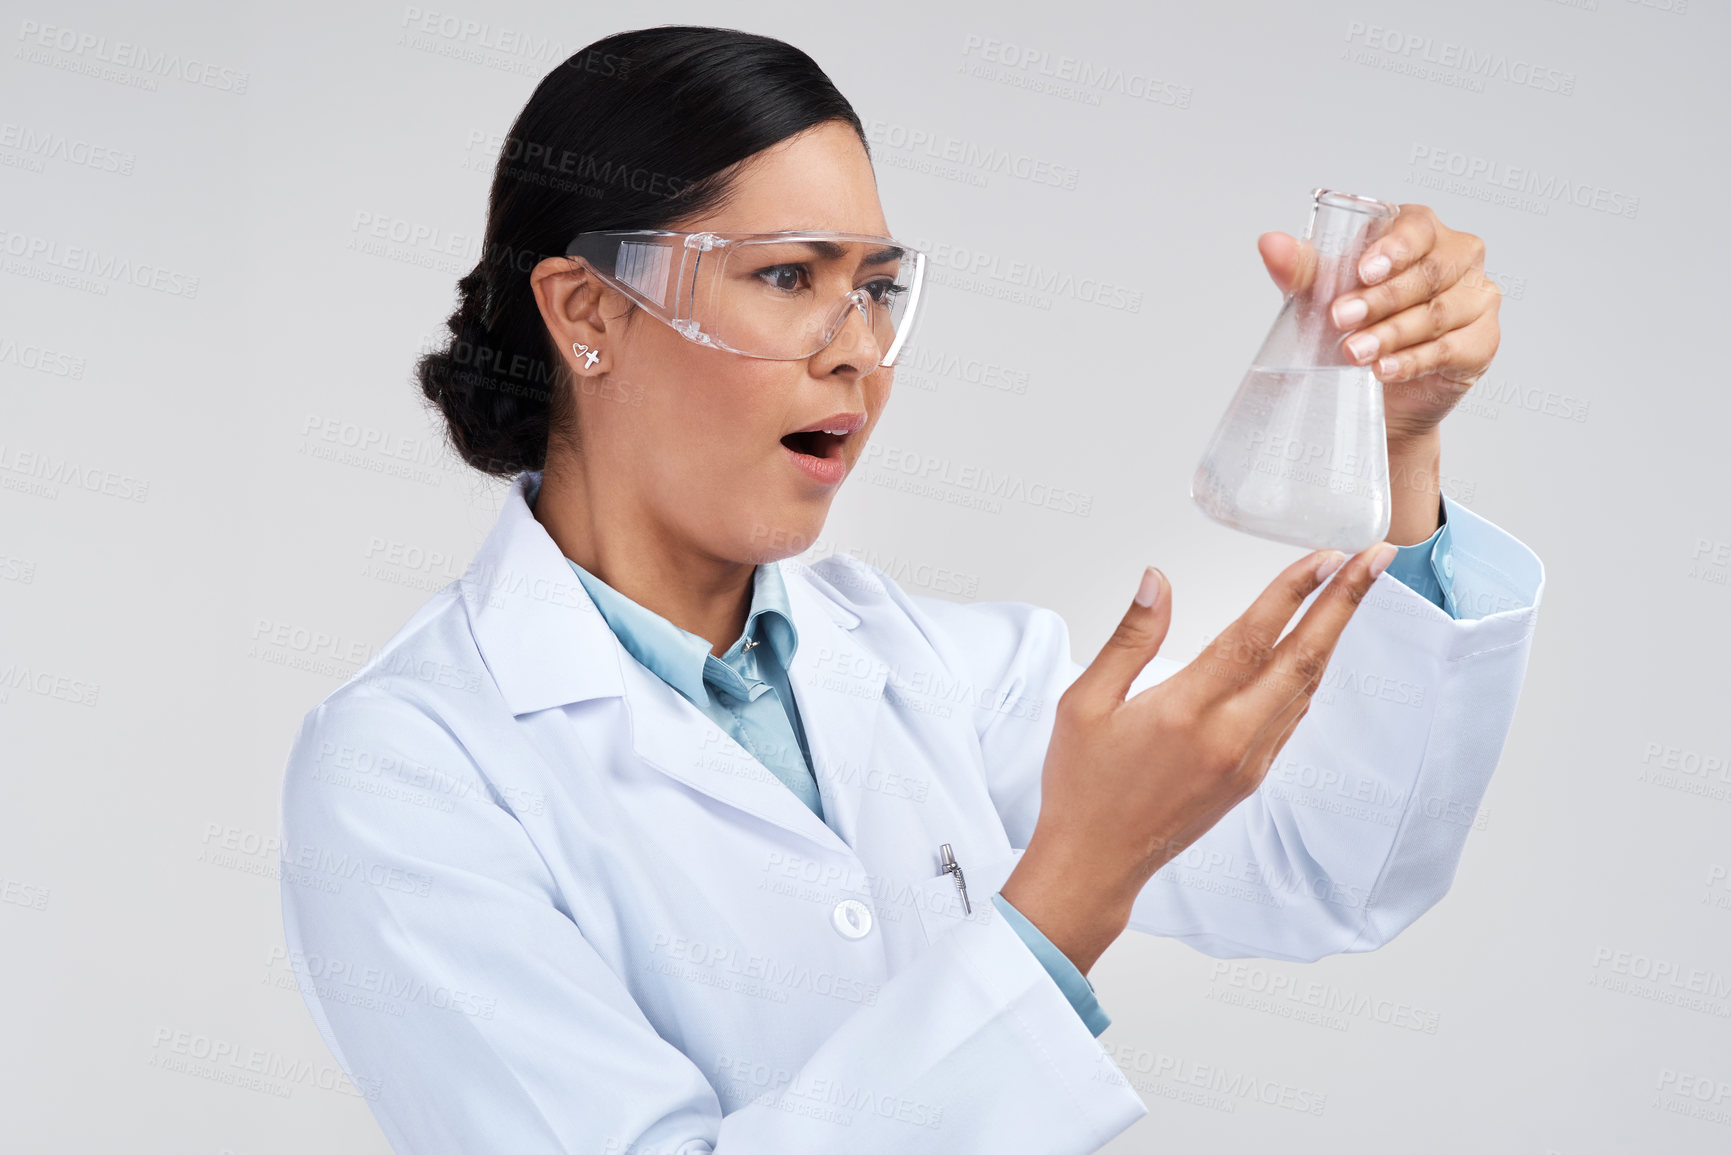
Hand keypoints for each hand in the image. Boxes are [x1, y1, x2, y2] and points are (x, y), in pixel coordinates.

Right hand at [999, 541, 1396, 974]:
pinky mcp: (1251, 779)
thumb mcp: (1084, 703)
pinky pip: (1292, 717)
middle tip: (1377, 557)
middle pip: (1303, 658)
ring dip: (1333, 636)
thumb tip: (1157, 581)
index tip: (1327, 554)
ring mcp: (1247, 762)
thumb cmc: (1082, 785)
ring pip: (1305, 688)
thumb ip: (1130, 638)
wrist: (1096, 864)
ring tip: (1354, 592)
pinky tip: (1313, 650)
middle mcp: (1228, 738)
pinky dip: (1309, 675)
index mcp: (1185, 713)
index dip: (1294, 590)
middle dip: (1345, 603)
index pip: (1252, 637)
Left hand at [1258, 204, 1501, 445]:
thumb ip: (1302, 269)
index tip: (1363, 271)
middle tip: (1340, 318)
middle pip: (1428, 273)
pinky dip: (1412, 361)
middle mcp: (1458, 257)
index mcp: (1421, 231)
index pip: (1417, 227)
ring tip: (1353, 352)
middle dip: (1380, 299)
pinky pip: (1450, 349)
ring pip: (1438, 313)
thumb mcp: (1323, 295)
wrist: (1374, 386)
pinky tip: (1384, 370)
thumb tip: (1270, 244)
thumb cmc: (1355, 324)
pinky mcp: (1481, 342)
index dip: (1393, 248)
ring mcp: (1476, 299)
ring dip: (1391, 334)